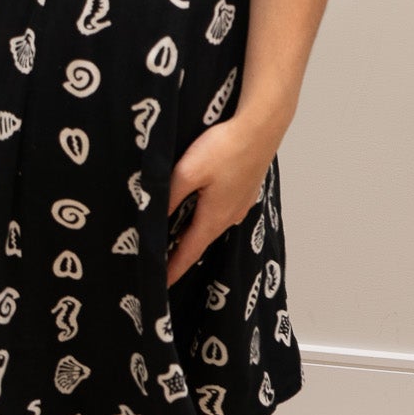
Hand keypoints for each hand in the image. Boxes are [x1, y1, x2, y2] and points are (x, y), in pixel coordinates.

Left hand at [164, 115, 280, 286]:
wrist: (261, 127)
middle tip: (161, 261)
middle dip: (180, 252)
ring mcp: (240, 204)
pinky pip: (220, 211)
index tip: (161, 287)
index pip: (188, 253)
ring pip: (210, 224)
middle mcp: (229, 216)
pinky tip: (197, 208)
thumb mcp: (187, 172)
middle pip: (199, 240)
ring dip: (192, 233)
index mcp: (213, 218)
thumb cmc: (224, 148)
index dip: (173, 270)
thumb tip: (152, 218)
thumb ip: (169, 196)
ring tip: (173, 238)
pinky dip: (204, 216)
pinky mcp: (243, 190)